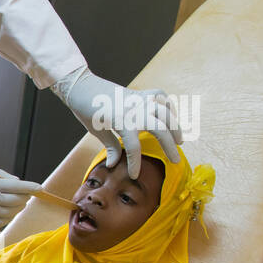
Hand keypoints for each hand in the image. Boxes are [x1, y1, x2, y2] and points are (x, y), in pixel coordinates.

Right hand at [0, 167, 39, 228]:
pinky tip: (8, 212)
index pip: (17, 186)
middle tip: (28, 194)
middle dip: (25, 197)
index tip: (40, 188)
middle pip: (16, 201)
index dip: (30, 187)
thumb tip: (17, 181)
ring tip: (19, 203)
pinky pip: (0, 222)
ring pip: (10, 213)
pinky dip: (7, 217)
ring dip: (18, 208)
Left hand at [53, 66, 181, 178]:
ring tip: (179, 141)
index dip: (135, 164)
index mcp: (122, 122)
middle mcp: (135, 110)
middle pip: (161, 130)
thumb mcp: (97, 131)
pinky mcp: (141, 93)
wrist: (83, 87)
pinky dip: (168, 106)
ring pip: (166, 113)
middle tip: (175, 160)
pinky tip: (170, 117)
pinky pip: (161, 97)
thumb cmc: (88, 110)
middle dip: (170, 147)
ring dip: (175, 127)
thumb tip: (114, 165)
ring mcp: (140, 99)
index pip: (134, 148)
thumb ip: (110, 147)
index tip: (135, 176)